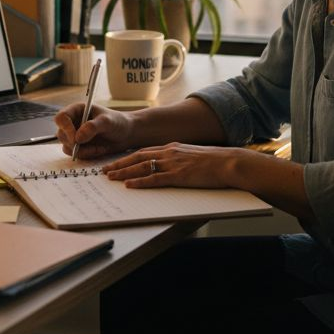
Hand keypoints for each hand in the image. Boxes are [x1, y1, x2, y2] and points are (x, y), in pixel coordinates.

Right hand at [54, 102, 134, 159]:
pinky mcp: (80, 146)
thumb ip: (92, 127)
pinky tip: (99, 150)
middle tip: (90, 147)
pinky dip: (87, 155)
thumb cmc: (118, 122)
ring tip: (99, 148)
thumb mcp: (107, 122)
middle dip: (74, 143)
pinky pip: (76, 154)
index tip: (76, 139)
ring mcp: (75, 135)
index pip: (61, 118)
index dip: (65, 128)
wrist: (126, 134)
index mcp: (77, 110)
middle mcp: (73, 122)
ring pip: (67, 146)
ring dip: (82, 151)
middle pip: (61, 134)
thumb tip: (77, 138)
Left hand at [103, 143, 241, 188]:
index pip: (144, 151)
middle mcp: (169, 152)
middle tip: (105, 170)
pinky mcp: (178, 176)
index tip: (116, 162)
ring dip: (124, 172)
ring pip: (142, 167)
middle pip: (138, 157)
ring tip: (111, 178)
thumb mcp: (193, 155)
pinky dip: (140, 182)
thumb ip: (180, 158)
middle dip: (120, 164)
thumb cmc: (215, 161)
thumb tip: (171, 165)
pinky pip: (154, 179)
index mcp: (172, 148)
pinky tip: (130, 185)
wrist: (228, 162)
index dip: (128, 157)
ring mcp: (173, 164)